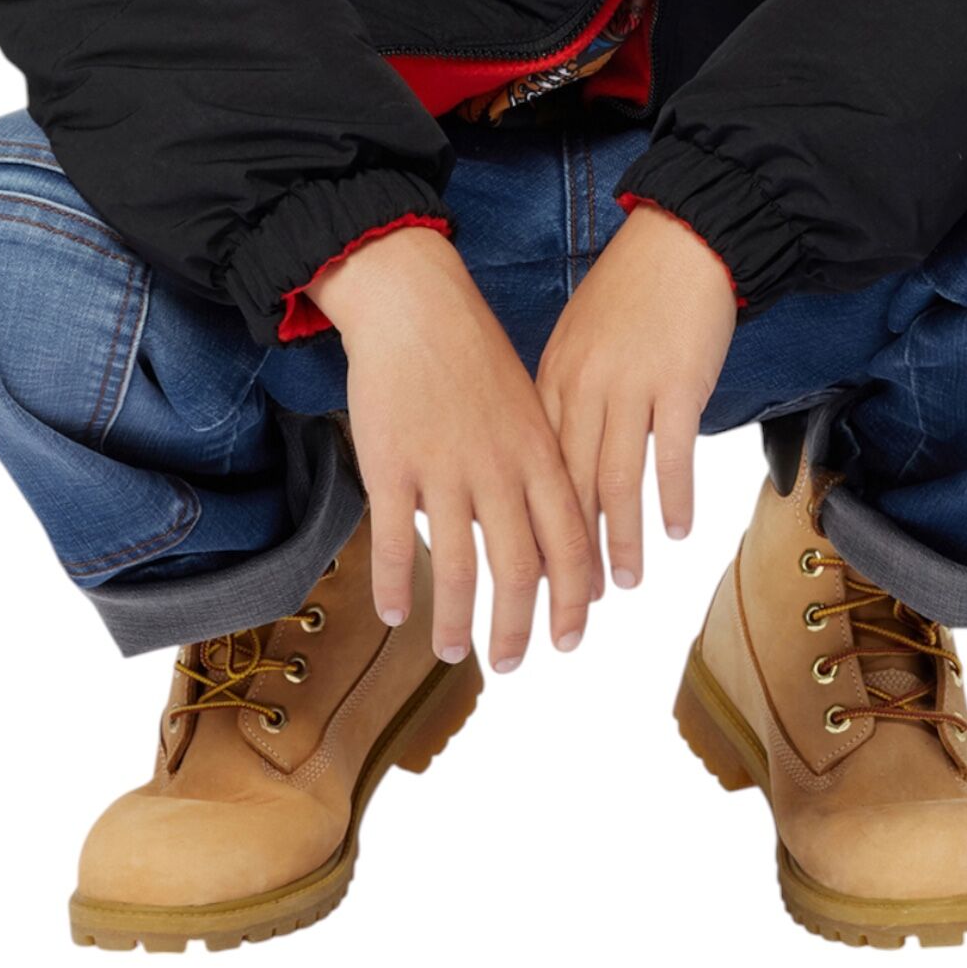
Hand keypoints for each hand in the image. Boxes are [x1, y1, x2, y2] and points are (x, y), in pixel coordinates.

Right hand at [312, 229, 595, 673]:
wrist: (416, 302)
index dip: (574, 599)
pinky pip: (397, 543)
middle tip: (512, 664)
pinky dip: (396, 586)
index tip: (572, 637)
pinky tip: (394, 613)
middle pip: (519, 571)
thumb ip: (536, 468)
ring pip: (459, 570)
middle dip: (518, 628)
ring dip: (459, 622)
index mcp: (539, 452)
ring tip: (454, 652)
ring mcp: (445, 469)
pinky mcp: (392, 465)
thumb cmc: (471, 353)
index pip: (570, 544)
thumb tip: (547, 532)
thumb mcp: (525, 405)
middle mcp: (499, 468)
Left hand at [535, 203, 737, 594]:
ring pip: (614, 479)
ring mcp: (629, 385)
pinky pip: (670, 453)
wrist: (681, 239)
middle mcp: (582, 387)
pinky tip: (674, 532)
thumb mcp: (578, 341)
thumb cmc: (631, 292)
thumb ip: (564, 398)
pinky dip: (670, 498)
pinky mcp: (676, 381)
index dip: (534, 531)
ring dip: (618, 539)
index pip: (534, 472)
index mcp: (551, 381)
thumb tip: (555, 461)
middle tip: (570, 608)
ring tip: (621, 584)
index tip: (533, 579)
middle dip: (568, 557)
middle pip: (569, 488)